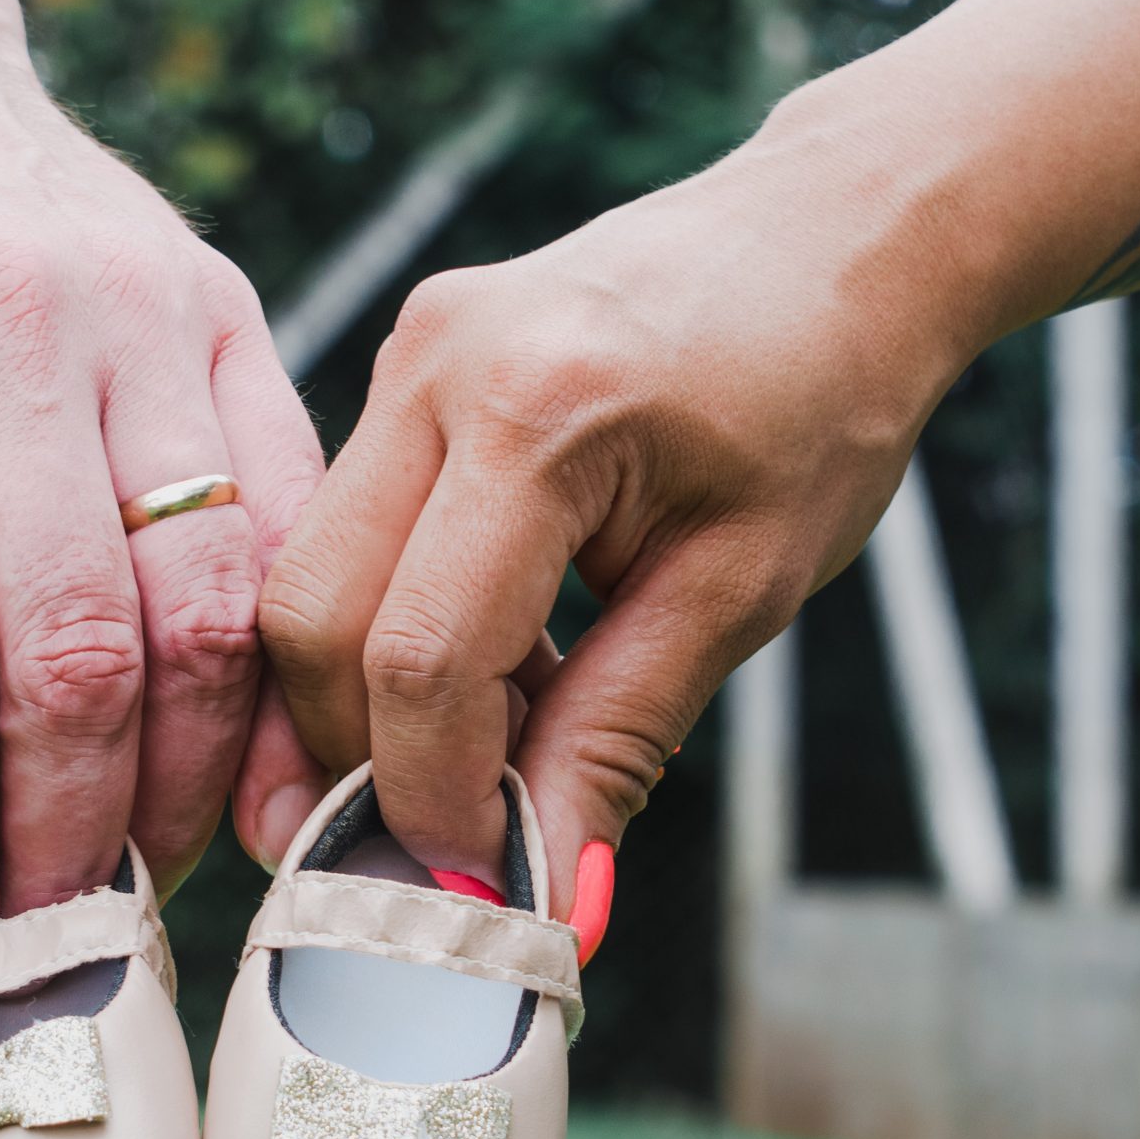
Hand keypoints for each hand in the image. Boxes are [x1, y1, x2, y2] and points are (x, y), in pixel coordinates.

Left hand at [0, 19, 322, 990]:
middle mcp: (3, 320)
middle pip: (74, 650)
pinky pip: (288, 510)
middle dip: (64, 838)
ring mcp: (131, 305)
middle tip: (54, 946)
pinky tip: (252, 759)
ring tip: (144, 867)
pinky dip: (279, 661)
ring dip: (183, 773)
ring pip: (203, 596)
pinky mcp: (217, 303)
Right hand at [247, 92, 986, 904]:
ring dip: (370, 695)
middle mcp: (437, 365)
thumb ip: (619, 739)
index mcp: (540, 413)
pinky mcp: (400, 363)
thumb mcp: (742, 588)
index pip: (420, 655)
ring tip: (486, 751)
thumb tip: (544, 900)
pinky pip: (346, 529)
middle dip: (360, 754)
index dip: (432, 794)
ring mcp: (404, 352)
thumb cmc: (818, 400)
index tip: (480, 880)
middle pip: (313, 617)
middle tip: (445, 838)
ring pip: (307, 577)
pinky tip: (488, 669)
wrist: (832, 238)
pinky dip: (389, 624)